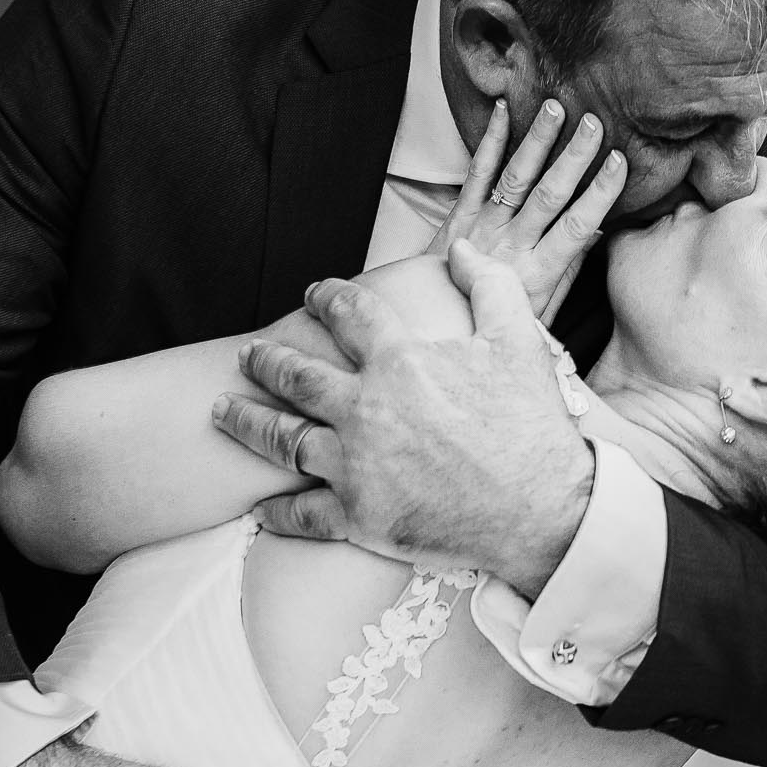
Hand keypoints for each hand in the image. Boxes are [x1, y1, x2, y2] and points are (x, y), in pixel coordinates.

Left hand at [213, 241, 594, 594]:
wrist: (545, 510)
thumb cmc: (533, 426)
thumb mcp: (519, 340)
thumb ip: (488, 286)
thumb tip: (460, 249)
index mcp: (400, 362)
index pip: (348, 314)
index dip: (326, 297)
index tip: (314, 294)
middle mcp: (366, 411)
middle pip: (295, 376)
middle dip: (265, 361)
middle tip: (247, 355)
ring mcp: (356, 467)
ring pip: (281, 440)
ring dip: (245, 422)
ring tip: (222, 410)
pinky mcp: (359, 517)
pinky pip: (302, 515)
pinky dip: (275, 511)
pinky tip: (256, 506)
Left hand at [427, 99, 625, 322]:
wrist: (435, 328)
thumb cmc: (495, 322)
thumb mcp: (539, 312)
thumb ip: (567, 273)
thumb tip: (597, 232)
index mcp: (537, 272)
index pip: (576, 227)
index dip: (599, 193)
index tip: (620, 162)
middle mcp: (511, 246)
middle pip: (547, 196)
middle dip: (573, 157)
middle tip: (594, 124)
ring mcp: (482, 228)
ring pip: (514, 178)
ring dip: (537, 140)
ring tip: (555, 107)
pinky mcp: (458, 216)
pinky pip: (476, 174)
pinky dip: (490, 141)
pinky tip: (503, 111)